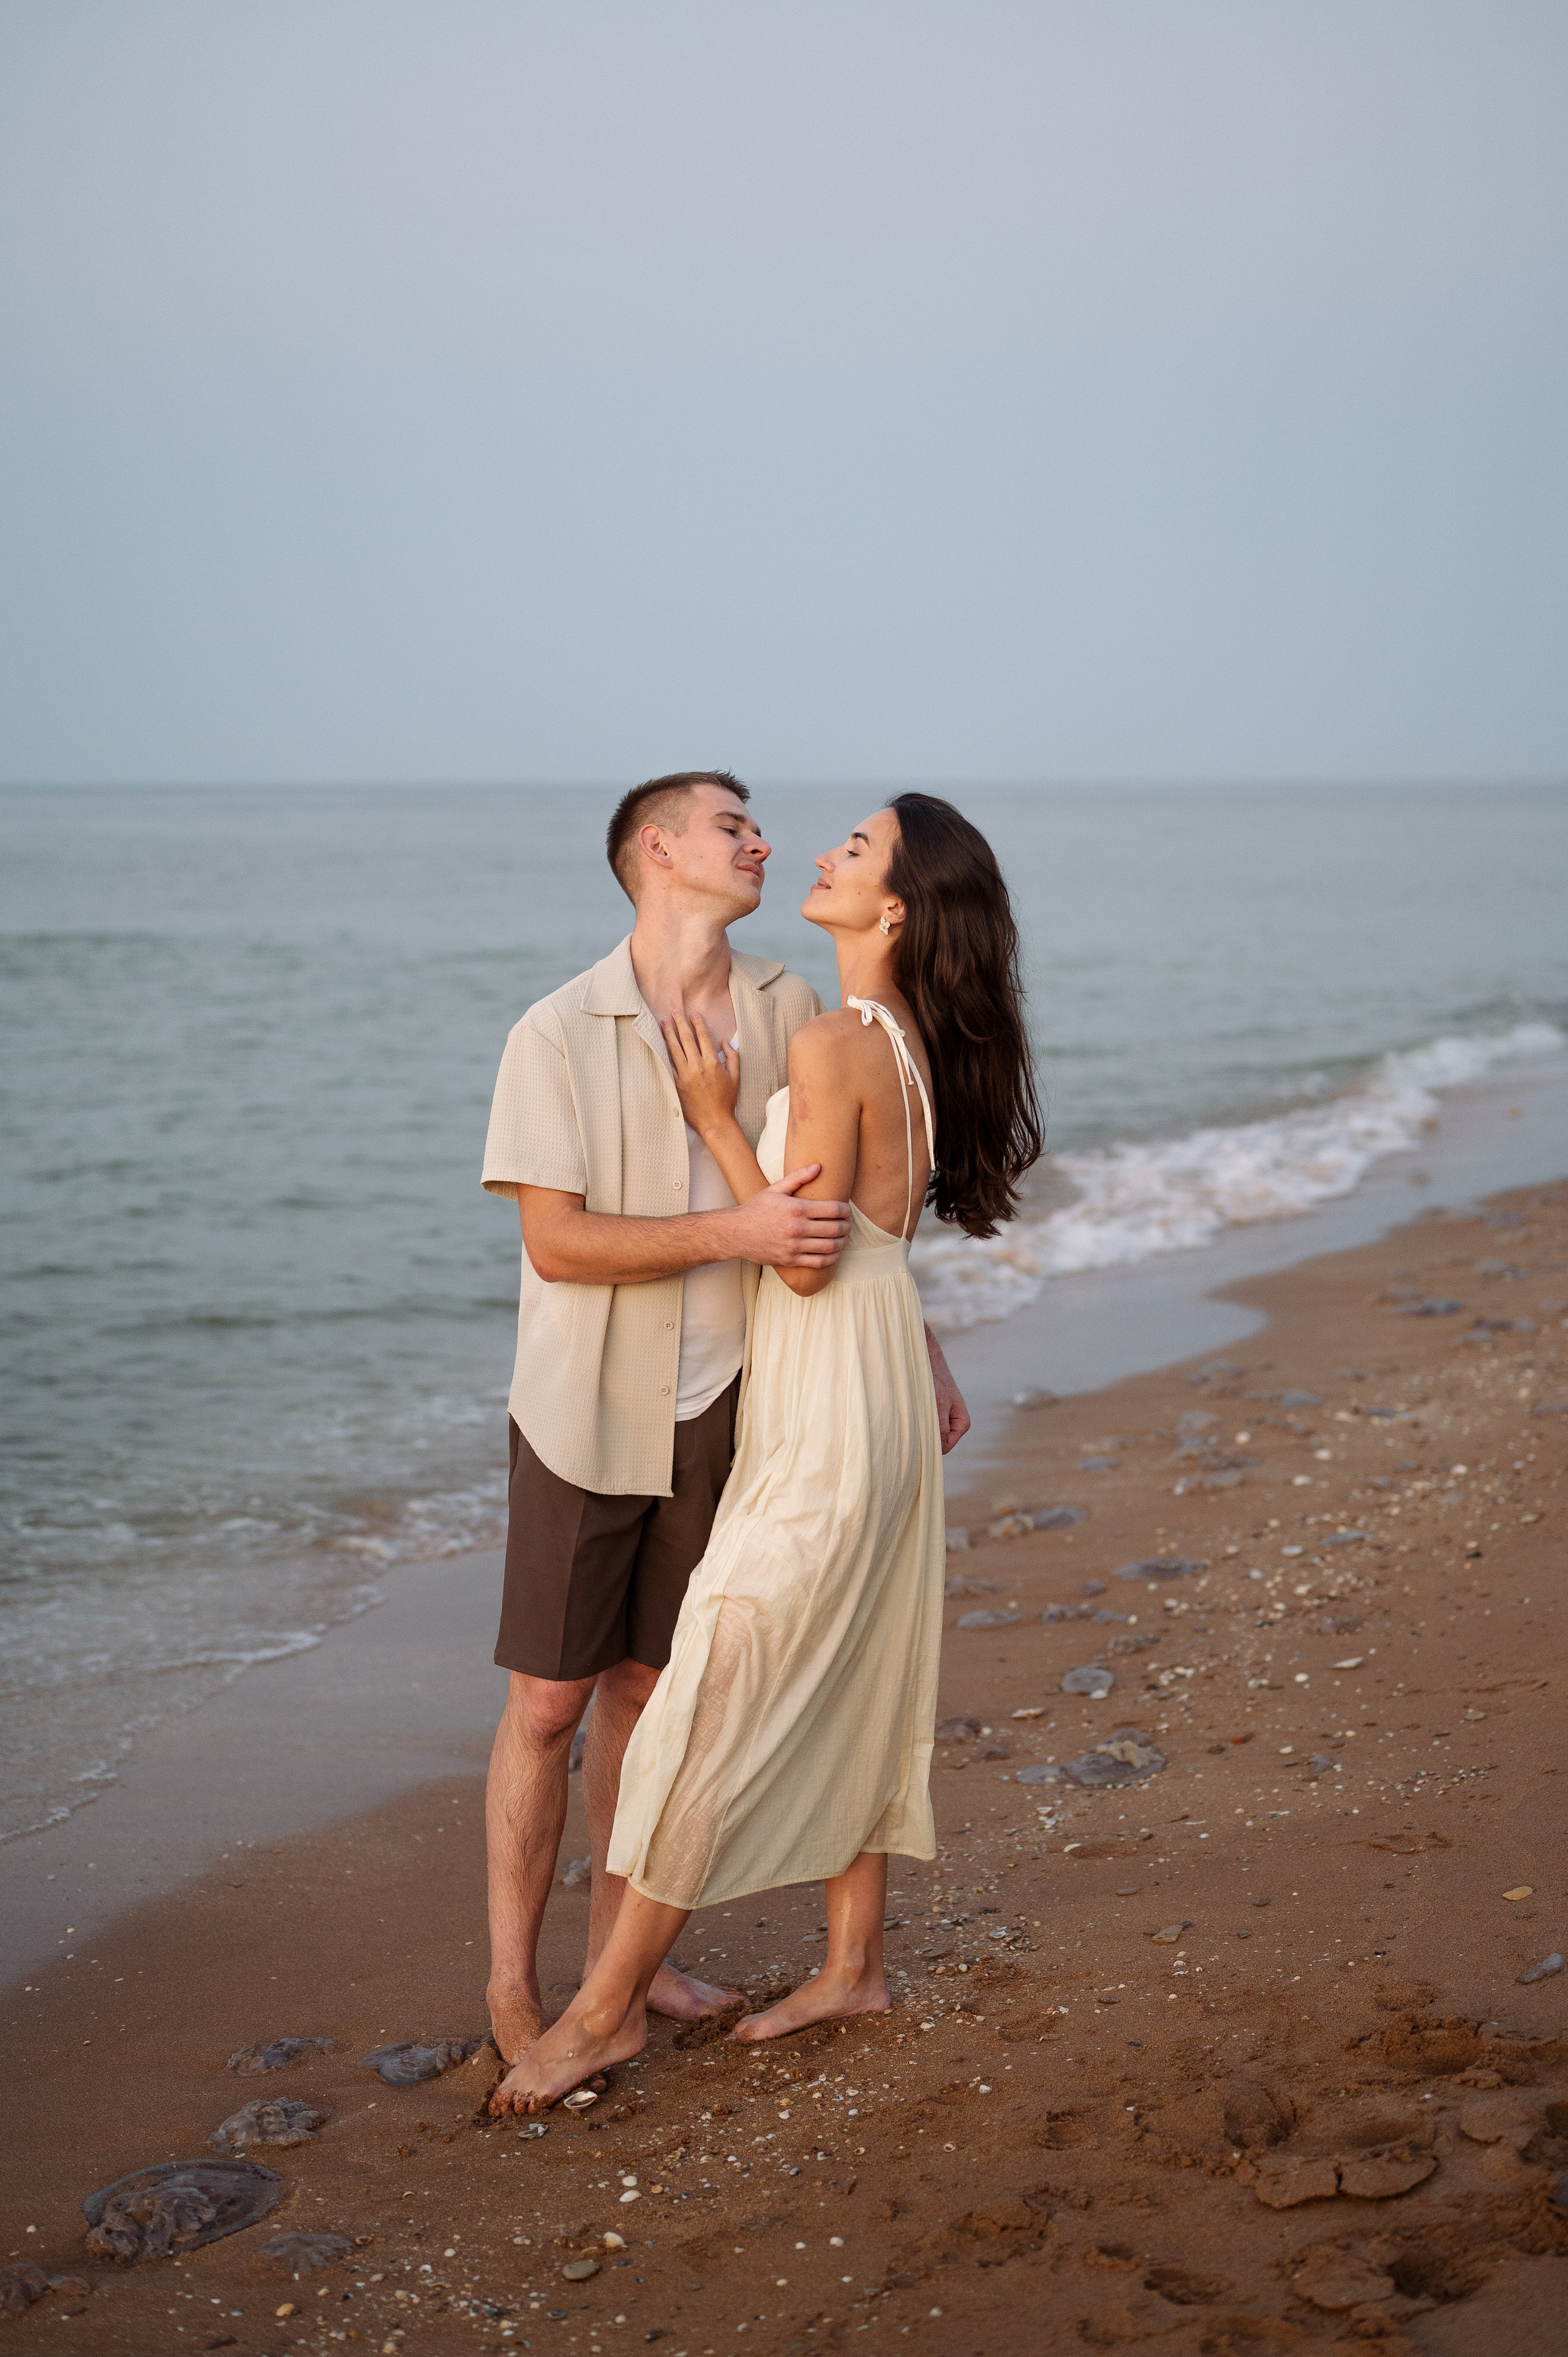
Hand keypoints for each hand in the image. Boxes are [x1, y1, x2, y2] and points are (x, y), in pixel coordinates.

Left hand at [661, 1012, 739, 1136]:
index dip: (697, 1024)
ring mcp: (685, 1075)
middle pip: (686, 1039)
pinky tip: (660, 1044)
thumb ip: (733, 1056)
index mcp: (713, 1063)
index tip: (693, 1014)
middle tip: (674, 1012)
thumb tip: (724, 1041)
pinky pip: (669, 1065)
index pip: (703, 1037)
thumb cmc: (726, 1100)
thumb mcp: (735, 1077)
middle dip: (680, 1023)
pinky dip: (664, 1053)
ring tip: (663, 1023)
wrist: (714, 1121)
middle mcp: (697, 1066)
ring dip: (668, 1034)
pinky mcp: (676, 1084)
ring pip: (674, 1049)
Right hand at [729, 1165, 851, 1268]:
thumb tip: (819, 1166)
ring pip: (829, 1247)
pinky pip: (818, 1262)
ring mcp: (794, 1246)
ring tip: (844, 1237)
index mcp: (795, 1209)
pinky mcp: (790, 1260)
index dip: (845, 1210)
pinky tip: (835, 1252)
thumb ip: (798, 1177)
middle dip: (846, 1226)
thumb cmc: (755, 1209)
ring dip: (842, 1242)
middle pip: (834, 1229)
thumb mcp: (775, 1189)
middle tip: (848, 1224)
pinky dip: (832, 1258)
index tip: (847, 1210)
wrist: (736, 1233)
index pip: (832, 1209)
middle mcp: (796, 1228)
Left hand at [925, 1325, 970, 1454]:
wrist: (925, 1359)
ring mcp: (943, 1417)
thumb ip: (941, 1428)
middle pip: (938, 1441)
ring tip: (914, 1411)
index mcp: (962, 1422)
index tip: (921, 1429)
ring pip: (929, 1433)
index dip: (933, 1443)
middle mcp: (954, 1422)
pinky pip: (924, 1424)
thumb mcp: (938, 1405)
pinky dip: (916, 1420)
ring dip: (919, 1427)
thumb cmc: (934, 1380)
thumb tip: (939, 1449)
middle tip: (915, 1420)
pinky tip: (910, 1409)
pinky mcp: (932, 1412)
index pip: (946, 1446)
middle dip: (926, 1435)